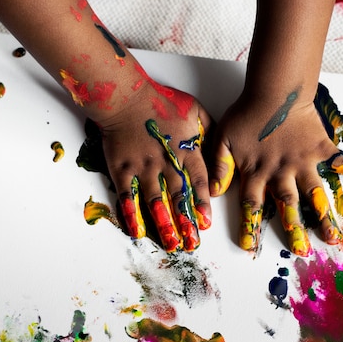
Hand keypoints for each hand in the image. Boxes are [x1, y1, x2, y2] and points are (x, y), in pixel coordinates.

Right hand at [95, 82, 212, 252]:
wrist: (125, 96)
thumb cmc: (159, 102)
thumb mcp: (194, 110)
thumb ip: (209, 131)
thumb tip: (220, 150)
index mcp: (185, 150)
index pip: (199, 181)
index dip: (203, 204)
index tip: (206, 223)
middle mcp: (165, 162)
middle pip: (179, 197)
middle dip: (186, 223)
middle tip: (192, 243)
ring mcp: (143, 167)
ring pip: (155, 201)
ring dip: (163, 225)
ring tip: (171, 244)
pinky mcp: (122, 169)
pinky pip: (127, 196)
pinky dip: (131, 214)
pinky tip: (137, 231)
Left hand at [208, 90, 342, 255]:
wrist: (273, 91)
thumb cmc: (246, 114)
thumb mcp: (223, 140)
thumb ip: (220, 168)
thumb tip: (213, 193)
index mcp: (257, 172)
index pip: (252, 204)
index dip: (250, 226)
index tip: (249, 247)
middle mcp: (281, 172)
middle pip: (287, 205)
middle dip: (294, 229)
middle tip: (302, 252)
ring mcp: (303, 161)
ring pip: (315, 193)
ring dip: (325, 216)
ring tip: (335, 238)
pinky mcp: (321, 148)